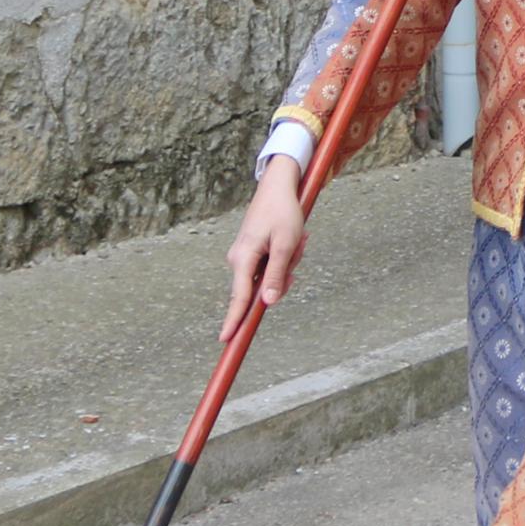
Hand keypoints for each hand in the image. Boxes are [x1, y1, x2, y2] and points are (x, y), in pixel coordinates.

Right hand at [224, 158, 308, 327]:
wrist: (278, 186)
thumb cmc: (283, 212)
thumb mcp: (286, 244)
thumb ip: (277, 275)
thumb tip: (267, 303)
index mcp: (243, 259)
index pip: (239, 298)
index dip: (234, 320)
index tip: (227, 339)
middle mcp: (239, 260)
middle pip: (261, 289)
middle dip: (284, 276)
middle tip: (297, 248)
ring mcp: (245, 256)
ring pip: (270, 277)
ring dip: (288, 263)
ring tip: (296, 239)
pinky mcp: (252, 252)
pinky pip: (271, 266)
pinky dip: (285, 256)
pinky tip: (293, 239)